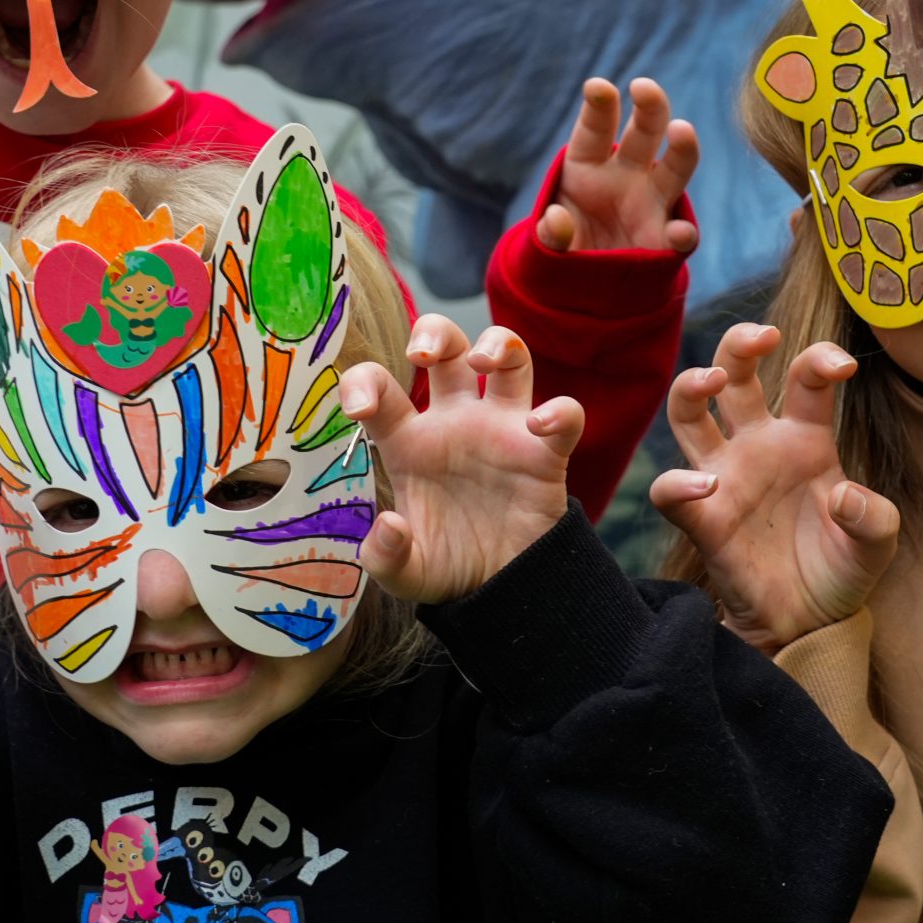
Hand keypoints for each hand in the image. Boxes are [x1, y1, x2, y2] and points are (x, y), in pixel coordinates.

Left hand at [339, 314, 582, 603]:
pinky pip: (564, 414)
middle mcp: (455, 423)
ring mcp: (502, 430)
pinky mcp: (545, 452)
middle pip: (448, 348)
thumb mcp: (406, 574)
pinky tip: (540, 425)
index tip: (359, 408)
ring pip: (508, 356)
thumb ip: (387, 557)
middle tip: (421, 352)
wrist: (499, 590)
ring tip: (484, 360)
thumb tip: (389, 526)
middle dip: (435, 332)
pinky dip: (560, 410)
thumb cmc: (446, 568)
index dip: (363, 383)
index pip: (381, 389)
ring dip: (499, 342)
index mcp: (410, 442)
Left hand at [536, 77, 698, 254]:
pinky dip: (681, 235)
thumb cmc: (565, 248)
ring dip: (681, 146)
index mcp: (586, 165)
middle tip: (644, 88)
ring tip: (682, 131)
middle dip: (648, 106)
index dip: (598, 105)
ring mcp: (651, 203)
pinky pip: (679, 235)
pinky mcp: (665, 240)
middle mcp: (625, 174)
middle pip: (643, 133)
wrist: (582, 286)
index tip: (597, 86)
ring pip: (674, 168)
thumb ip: (549, 234)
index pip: (595, 128)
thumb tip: (557, 220)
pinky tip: (677, 234)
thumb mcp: (547, 244)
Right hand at [652, 324, 898, 650]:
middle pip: (733, 374)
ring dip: (691, 387)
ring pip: (689, 413)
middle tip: (762, 336)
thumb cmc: (840, 571)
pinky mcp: (703, 519)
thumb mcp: (875, 545)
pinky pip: (671, 491)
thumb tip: (844, 496)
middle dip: (739, 344)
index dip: (819, 359)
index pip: (805, 379)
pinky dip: (678, 484)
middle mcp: (758, 446)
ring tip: (709, 380)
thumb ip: (873, 518)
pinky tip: (706, 486)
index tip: (843, 366)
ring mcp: (726, 478)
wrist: (809, 625)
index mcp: (806, 439)